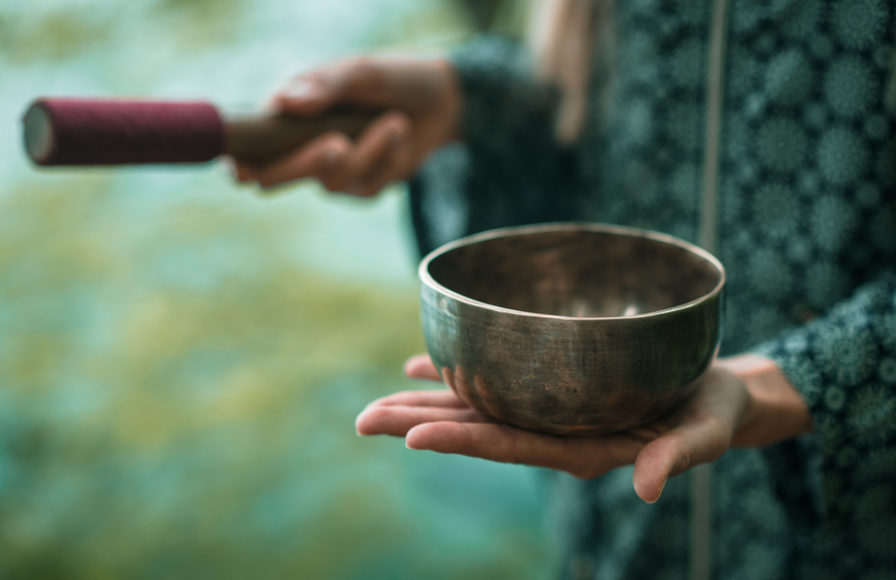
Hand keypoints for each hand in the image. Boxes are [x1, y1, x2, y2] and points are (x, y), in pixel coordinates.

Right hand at [232, 56, 460, 195]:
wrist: (442, 99)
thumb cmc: (392, 77)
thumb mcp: (361, 72)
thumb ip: (325, 86)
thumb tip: (285, 103)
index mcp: (286, 113)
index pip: (248, 144)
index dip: (238, 159)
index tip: (242, 168)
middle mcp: (299, 146)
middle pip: (276, 176)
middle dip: (307, 163)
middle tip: (336, 144)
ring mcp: (329, 169)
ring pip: (330, 181)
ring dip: (368, 152)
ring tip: (396, 121)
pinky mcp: (360, 185)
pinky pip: (365, 187)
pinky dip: (387, 159)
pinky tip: (400, 134)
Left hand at [356, 354, 811, 502]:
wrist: (716, 395)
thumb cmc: (713, 413)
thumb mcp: (705, 433)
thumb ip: (677, 457)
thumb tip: (648, 487)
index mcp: (581, 448)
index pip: (510, 445)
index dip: (461, 440)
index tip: (412, 437)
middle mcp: (554, 432)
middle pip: (477, 428)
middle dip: (420, 423)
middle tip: (363, 419)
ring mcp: (550, 412)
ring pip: (478, 406)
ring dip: (427, 401)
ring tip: (379, 399)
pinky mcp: (554, 388)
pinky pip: (497, 380)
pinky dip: (460, 371)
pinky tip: (425, 363)